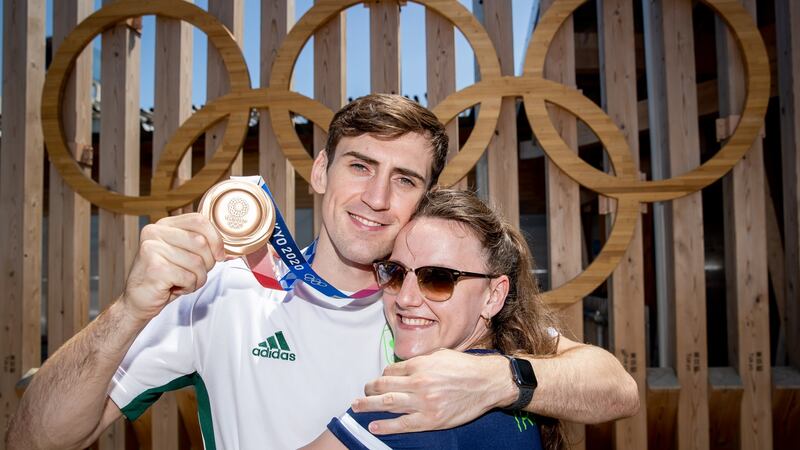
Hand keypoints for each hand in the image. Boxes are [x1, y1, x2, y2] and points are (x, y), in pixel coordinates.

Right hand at [120, 213, 224, 322]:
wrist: (139, 300)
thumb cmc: (164, 277)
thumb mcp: (184, 255)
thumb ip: (201, 245)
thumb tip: (227, 250)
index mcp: (164, 225)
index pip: (199, 221)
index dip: (215, 239)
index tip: (219, 255)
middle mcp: (155, 232)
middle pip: (201, 242)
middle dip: (207, 263)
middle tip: (195, 273)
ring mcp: (152, 249)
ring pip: (197, 262)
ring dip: (198, 278)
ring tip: (184, 281)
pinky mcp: (154, 268)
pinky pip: (188, 277)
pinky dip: (189, 287)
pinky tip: (175, 287)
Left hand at [352, 349, 514, 433]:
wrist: (487, 382)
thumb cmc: (465, 366)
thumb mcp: (440, 354)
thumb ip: (421, 361)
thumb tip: (402, 367)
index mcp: (420, 365)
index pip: (391, 371)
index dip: (382, 376)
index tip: (379, 380)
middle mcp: (419, 382)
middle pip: (384, 386)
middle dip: (369, 390)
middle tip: (361, 393)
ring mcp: (424, 402)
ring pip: (389, 404)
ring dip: (369, 405)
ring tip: (357, 406)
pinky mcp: (432, 419)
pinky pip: (404, 424)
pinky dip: (386, 426)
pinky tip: (374, 426)